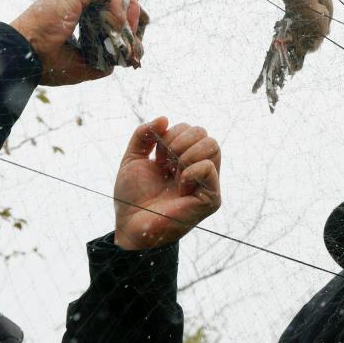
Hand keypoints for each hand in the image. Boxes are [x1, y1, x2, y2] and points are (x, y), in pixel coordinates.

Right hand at [10, 0, 142, 85]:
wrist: (23, 57)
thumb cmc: (44, 62)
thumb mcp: (81, 63)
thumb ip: (104, 58)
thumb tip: (125, 58)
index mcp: (73, 7)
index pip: (109, 3)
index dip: (126, 20)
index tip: (134, 41)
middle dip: (134, 14)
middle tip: (138, 38)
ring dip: (130, 12)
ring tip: (130, 35)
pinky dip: (120, 13)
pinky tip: (119, 31)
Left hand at [113, 117, 221, 249]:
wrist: (130, 224)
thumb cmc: (132, 197)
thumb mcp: (133, 158)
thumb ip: (144, 135)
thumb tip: (164, 118)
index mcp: (183, 159)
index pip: (191, 129)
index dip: (172, 134)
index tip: (158, 156)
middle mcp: (198, 169)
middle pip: (204, 133)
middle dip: (180, 140)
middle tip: (166, 161)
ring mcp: (206, 184)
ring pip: (213, 145)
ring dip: (187, 152)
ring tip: (174, 170)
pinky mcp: (210, 199)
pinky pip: (209, 170)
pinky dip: (191, 170)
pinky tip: (180, 185)